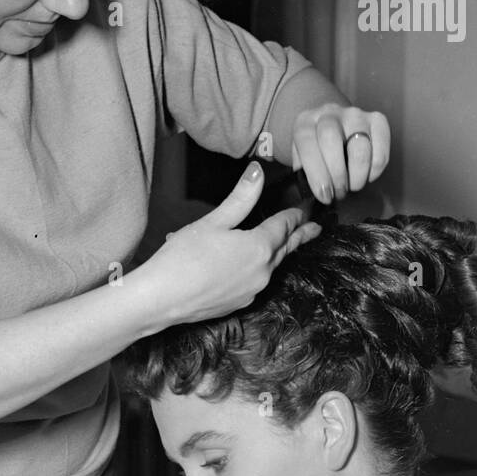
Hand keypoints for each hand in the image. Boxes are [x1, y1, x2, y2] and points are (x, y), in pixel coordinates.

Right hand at [143, 163, 321, 325]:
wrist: (160, 300)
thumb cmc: (183, 258)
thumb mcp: (213, 222)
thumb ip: (241, 198)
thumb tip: (258, 172)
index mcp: (259, 247)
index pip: (284, 225)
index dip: (297, 213)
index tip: (308, 206)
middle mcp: (262, 272)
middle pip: (286, 248)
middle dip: (301, 236)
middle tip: (315, 227)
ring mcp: (252, 291)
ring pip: (272, 266)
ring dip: (279, 253)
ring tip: (286, 244)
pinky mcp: (238, 304)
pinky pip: (256, 281)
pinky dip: (258, 269)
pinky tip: (252, 266)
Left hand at [292, 104, 389, 203]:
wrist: (334, 128)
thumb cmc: (317, 151)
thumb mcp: (302, 160)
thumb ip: (303, 174)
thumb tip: (318, 192)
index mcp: (305, 122)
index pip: (307, 143)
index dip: (316, 173)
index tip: (325, 195)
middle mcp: (329, 113)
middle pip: (331, 140)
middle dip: (337, 175)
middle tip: (340, 192)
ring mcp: (355, 115)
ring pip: (359, 147)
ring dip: (357, 175)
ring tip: (353, 186)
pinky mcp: (377, 120)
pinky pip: (380, 149)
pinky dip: (375, 170)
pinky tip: (367, 175)